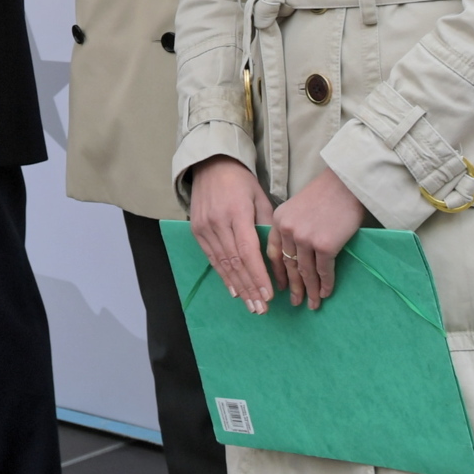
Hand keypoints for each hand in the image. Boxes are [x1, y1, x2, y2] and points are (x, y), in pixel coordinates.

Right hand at [188, 157, 277, 313]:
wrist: (210, 164)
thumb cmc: (241, 181)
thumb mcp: (260, 198)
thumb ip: (266, 226)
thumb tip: (277, 256)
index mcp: (237, 212)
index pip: (248, 251)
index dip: (258, 275)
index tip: (269, 295)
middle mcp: (218, 222)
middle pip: (235, 262)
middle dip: (250, 288)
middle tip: (262, 309)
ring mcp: (204, 227)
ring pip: (223, 264)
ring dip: (238, 287)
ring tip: (251, 305)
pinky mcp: (197, 230)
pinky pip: (211, 258)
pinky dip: (223, 276)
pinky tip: (233, 291)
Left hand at [266, 170, 368, 311]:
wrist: (347, 184)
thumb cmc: (326, 194)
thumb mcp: (297, 207)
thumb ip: (292, 228)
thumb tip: (295, 255)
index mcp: (279, 220)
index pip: (273, 253)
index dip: (277, 273)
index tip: (280, 287)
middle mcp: (288, 230)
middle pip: (289, 266)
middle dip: (293, 287)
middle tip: (296, 302)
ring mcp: (306, 239)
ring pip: (306, 272)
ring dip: (310, 291)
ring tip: (313, 304)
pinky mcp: (325, 246)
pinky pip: (324, 272)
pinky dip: (326, 285)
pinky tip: (326, 293)